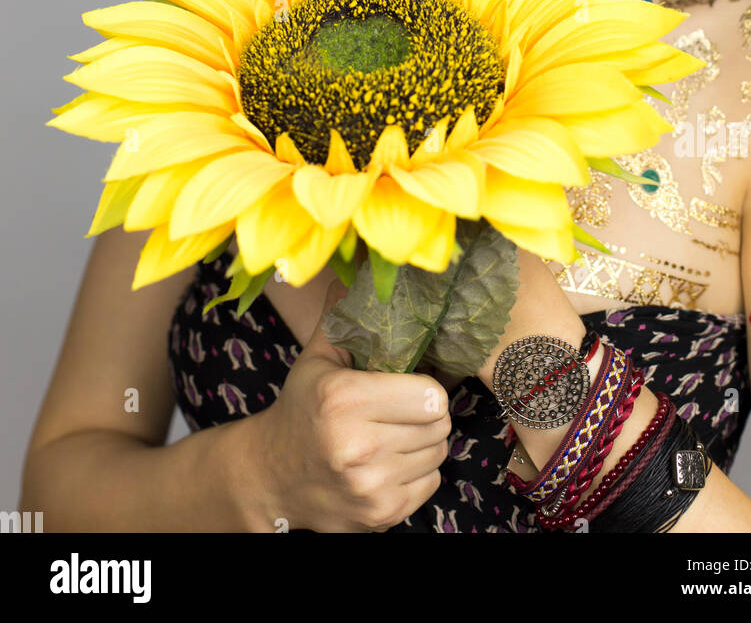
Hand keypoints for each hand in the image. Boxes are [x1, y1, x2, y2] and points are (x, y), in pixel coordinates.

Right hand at [253, 280, 451, 532]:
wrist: (271, 476)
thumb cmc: (301, 410)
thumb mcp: (316, 361)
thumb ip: (341, 318)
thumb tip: (353, 274)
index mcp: (344, 399)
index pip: (430, 395)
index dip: (425, 388)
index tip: (408, 386)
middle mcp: (357, 446)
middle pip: (439, 425)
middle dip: (428, 414)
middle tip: (403, 410)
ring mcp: (370, 486)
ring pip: (438, 454)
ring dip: (424, 443)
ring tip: (394, 434)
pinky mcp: (381, 515)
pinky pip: (430, 484)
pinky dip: (418, 473)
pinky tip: (390, 462)